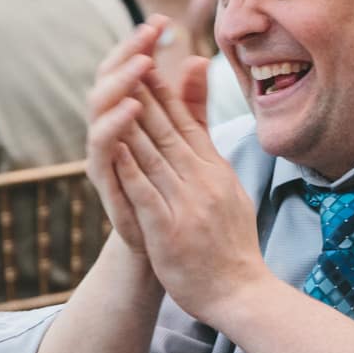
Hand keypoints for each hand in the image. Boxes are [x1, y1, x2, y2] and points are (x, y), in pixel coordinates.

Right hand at [86, 20, 211, 254]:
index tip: (163, 21)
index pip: (131, 70)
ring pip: (99, 107)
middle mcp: (111, 128)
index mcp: (129, 116)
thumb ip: (191, 102)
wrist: (163, 246)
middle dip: (128, 52)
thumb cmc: (171, 192)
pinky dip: (113, 124)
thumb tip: (199, 60)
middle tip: (149, 32)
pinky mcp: (103, 178)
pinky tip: (131, 107)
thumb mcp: (186, 140)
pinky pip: (101, 146)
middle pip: (110, 79)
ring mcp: (104, 152)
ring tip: (142, 63)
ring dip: (120, 82)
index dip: (142, 44)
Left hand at [111, 59, 267, 325]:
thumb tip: (205, 129)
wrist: (241, 292)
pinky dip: (129, 168)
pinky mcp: (169, 229)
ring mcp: (186, 204)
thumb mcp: (230, 189)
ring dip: (132, 121)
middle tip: (125, 60)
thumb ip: (213, 152)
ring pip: (154, 154)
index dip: (164, 91)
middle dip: (144, 93)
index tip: (146, 62)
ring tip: (113, 91)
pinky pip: (145, 192)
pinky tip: (114, 146)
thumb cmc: (232, 244)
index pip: (187, 122)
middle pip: (168, 129)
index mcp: (215, 170)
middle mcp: (202, 180)